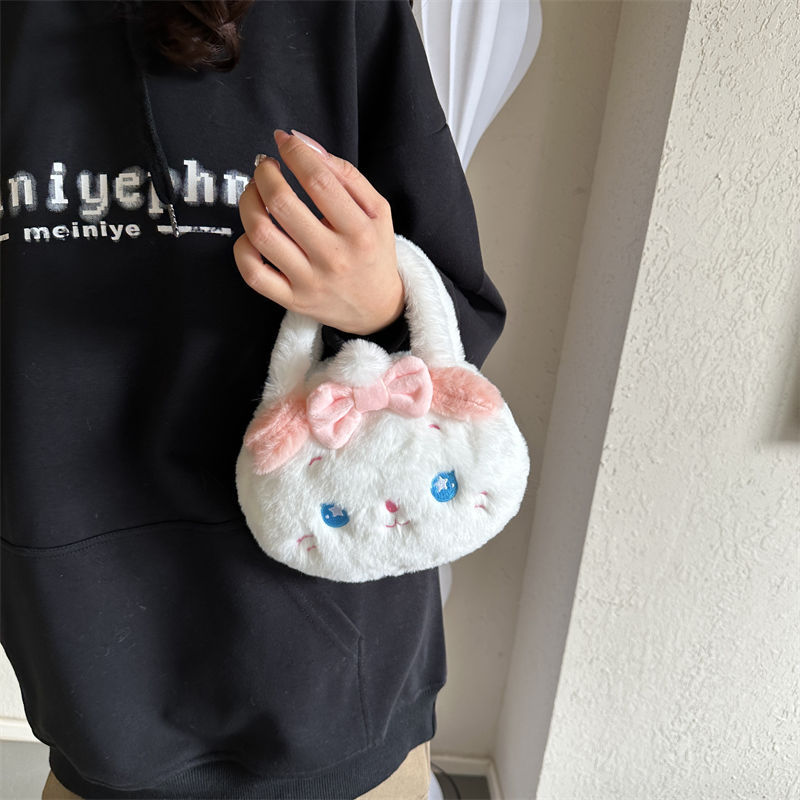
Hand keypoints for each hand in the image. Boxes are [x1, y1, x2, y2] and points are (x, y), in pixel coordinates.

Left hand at [234, 129, 404, 335]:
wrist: (376, 309)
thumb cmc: (373, 251)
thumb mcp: (376, 210)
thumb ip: (345, 174)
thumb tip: (302, 142)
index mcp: (359, 231)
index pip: (319, 181)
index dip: (294, 153)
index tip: (284, 142)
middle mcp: (333, 258)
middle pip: (282, 204)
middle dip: (265, 174)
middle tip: (266, 167)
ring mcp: (309, 282)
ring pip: (261, 234)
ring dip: (249, 202)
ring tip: (256, 192)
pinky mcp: (292, 300)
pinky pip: (252, 273)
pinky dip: (243, 247)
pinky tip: (253, 233)